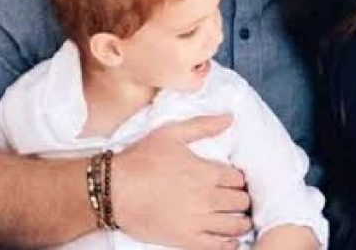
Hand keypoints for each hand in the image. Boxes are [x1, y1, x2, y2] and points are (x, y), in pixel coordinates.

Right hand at [114, 115, 252, 248]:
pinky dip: (228, 244)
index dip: (239, 179)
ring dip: (241, 221)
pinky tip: (231, 241)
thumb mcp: (172, 133)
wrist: (113, 190)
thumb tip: (229, 118)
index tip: (234, 181)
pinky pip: (216, 246)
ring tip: (240, 220)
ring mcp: (197, 221)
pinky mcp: (185, 239)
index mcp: (207, 172)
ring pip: (234, 224)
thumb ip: (203, 125)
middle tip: (238, 199)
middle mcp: (207, 198)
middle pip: (240, 201)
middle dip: (242, 199)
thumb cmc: (141, 160)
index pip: (239, 179)